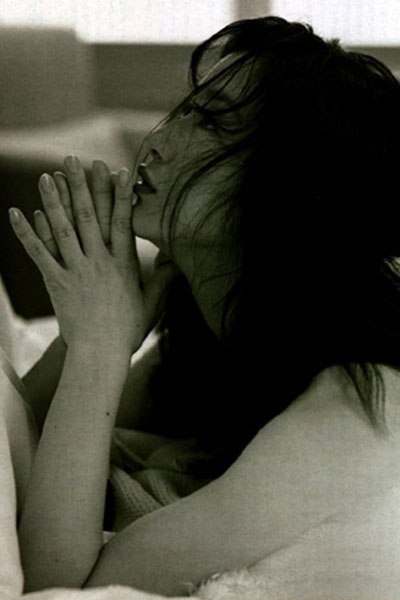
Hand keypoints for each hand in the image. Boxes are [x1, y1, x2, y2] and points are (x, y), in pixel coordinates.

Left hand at [10, 155, 177, 353]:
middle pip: (90, 216)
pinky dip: (27, 233)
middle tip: (74, 160)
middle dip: (82, 186)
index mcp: (123, 264)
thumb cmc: (127, 331)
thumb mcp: (151, 305)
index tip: (116, 171)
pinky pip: (39, 253)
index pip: (122, 221)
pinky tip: (17, 212)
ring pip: (63, 228)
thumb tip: (177, 263)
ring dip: (54, 201)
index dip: (119, 194)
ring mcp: (76, 270)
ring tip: (47, 176)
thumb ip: (162, 281)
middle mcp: (99, 261)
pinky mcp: (56, 282)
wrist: (100, 354)